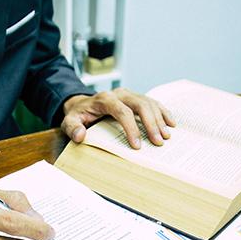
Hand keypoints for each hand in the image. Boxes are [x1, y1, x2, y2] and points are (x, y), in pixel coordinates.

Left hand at [61, 88, 175, 148]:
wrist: (82, 105)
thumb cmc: (78, 115)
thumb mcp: (69, 122)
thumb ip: (72, 128)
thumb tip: (80, 136)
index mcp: (105, 99)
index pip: (122, 111)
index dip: (131, 128)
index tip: (137, 146)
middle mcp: (120, 94)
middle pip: (140, 104)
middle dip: (151, 124)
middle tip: (158, 142)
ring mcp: (130, 94)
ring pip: (149, 103)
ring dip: (159, 120)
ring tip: (166, 137)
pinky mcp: (136, 98)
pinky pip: (153, 103)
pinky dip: (163, 112)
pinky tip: (171, 124)